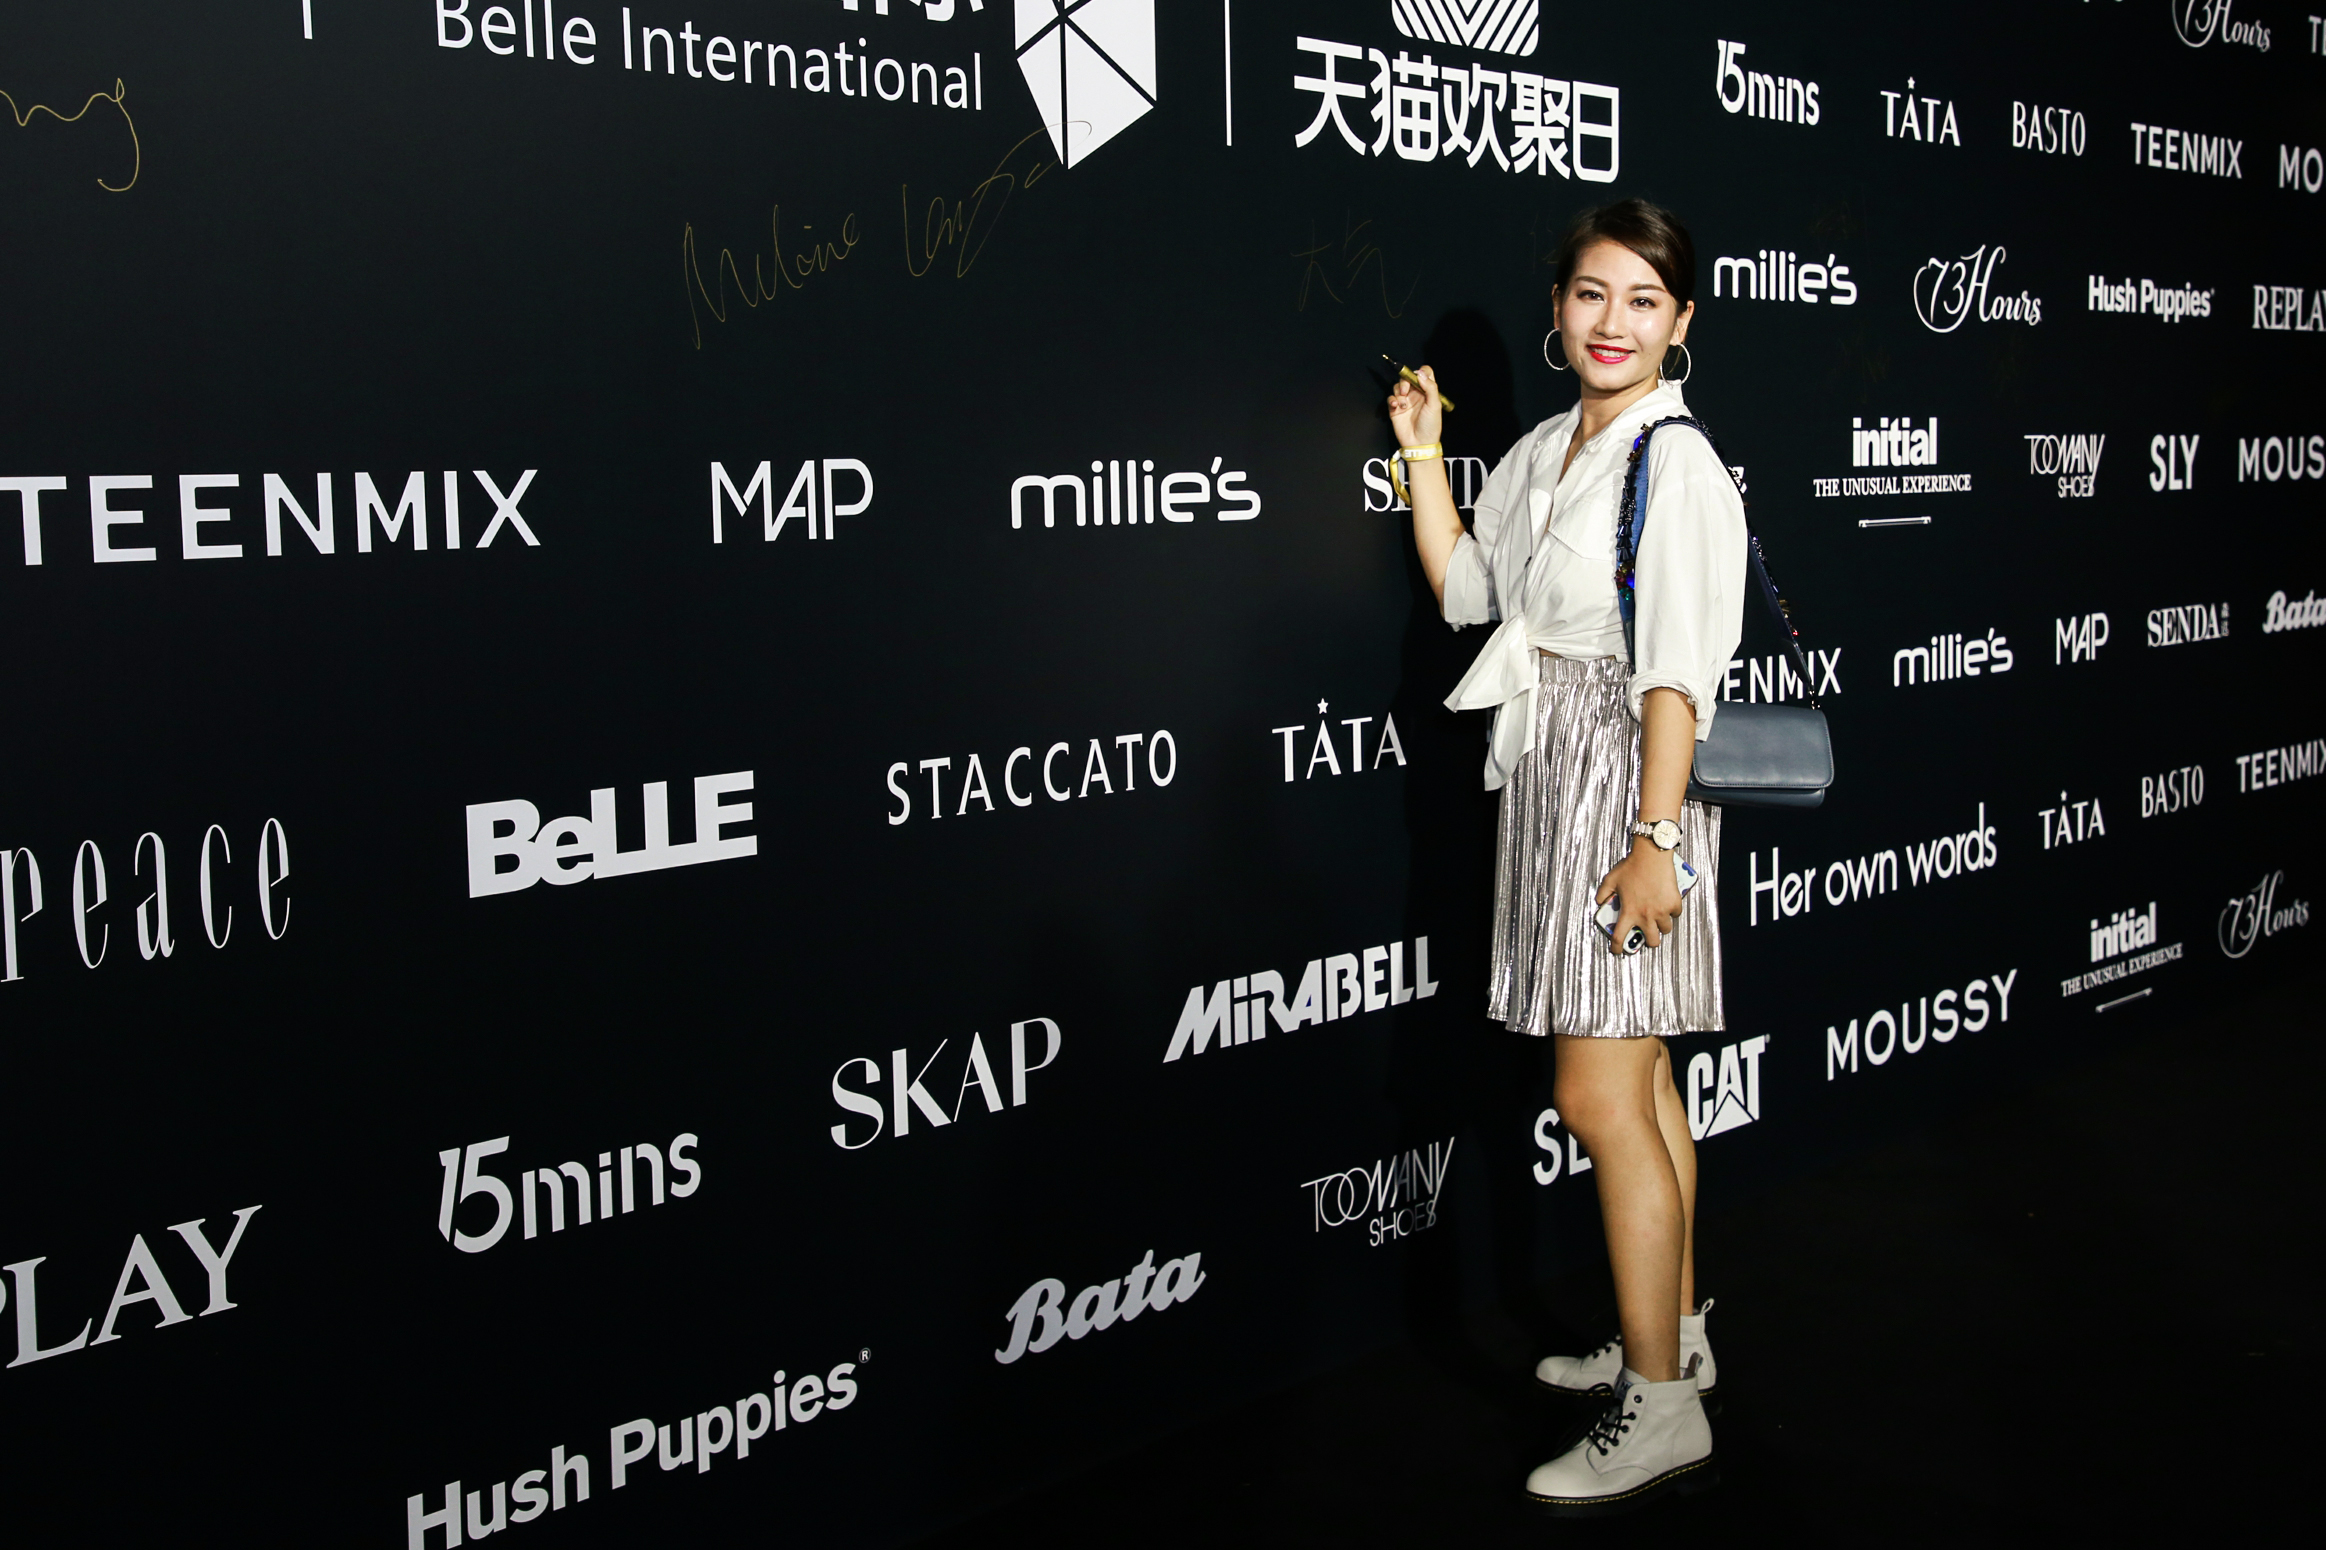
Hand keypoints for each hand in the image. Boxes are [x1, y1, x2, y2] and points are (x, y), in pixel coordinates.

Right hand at [1386, 364, 1443, 449]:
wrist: (1420, 443)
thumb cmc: (1430, 426)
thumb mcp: (1435, 405)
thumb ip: (1430, 387)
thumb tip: (1420, 373)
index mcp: (1427, 392)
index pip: (1424, 374)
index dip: (1420, 372)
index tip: (1417, 377)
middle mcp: (1416, 395)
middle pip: (1407, 378)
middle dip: (1405, 381)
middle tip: (1405, 390)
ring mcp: (1405, 401)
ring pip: (1398, 387)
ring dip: (1399, 392)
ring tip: (1403, 404)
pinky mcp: (1395, 409)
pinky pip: (1391, 398)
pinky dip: (1392, 400)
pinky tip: (1396, 406)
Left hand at [1595, 840, 1683, 956]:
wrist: (1651, 855)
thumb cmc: (1632, 866)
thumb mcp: (1610, 880)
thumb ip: (1602, 893)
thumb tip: (1599, 902)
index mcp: (1629, 912)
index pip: (1620, 937)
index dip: (1617, 948)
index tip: (1617, 951)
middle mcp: (1646, 915)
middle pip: (1653, 942)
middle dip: (1650, 941)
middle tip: (1648, 935)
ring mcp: (1662, 910)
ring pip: (1666, 929)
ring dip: (1662, 925)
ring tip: (1658, 918)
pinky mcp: (1674, 903)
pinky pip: (1676, 914)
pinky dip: (1672, 911)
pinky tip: (1668, 904)